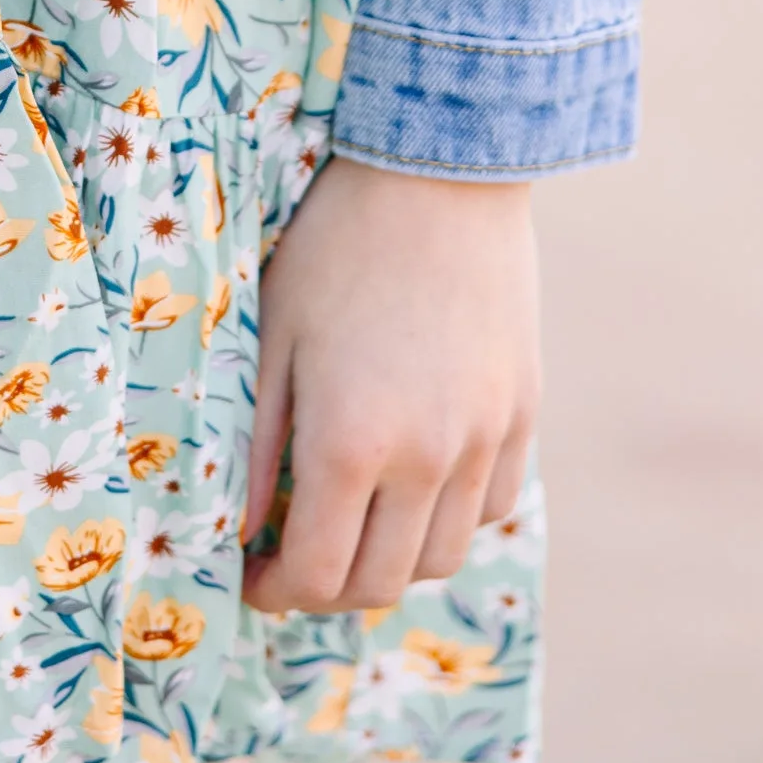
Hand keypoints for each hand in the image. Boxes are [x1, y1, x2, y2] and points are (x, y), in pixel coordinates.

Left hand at [241, 153, 537, 615]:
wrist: (441, 171)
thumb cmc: (335, 245)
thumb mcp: (273, 338)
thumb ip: (256, 444)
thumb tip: (240, 527)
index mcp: (351, 443)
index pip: (316, 574)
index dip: (275, 591)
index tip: (251, 575)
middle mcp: (426, 460)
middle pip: (380, 583)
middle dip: (327, 589)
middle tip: (293, 557)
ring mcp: (484, 441)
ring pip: (441, 556)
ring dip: (390, 558)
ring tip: (353, 520)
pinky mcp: (522, 415)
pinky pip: (491, 506)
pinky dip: (451, 517)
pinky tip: (416, 480)